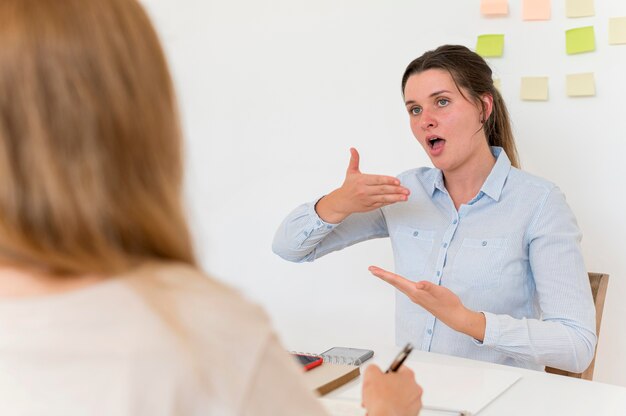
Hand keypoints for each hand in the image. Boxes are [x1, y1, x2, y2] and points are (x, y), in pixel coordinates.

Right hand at [315, 148, 409, 222]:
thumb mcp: (351, 172)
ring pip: (383, 198)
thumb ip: (354, 160)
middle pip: (383, 190)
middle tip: (406, 190)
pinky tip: (397, 200)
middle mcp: (364, 190)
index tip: (398, 181)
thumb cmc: (348, 186)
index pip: (377, 180)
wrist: (341, 202)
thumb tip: (353, 149)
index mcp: (361, 181)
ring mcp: (367, 199)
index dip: (388, 180)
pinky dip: (390, 202)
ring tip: (405, 197)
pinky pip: (381, 204)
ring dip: (396, 198)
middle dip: (396, 190)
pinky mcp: (369, 207)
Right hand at [361, 364, 421, 415]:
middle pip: (399, 383)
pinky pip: (400, 408)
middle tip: (378, 390)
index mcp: (408, 376)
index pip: (399, 367)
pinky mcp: (411, 414)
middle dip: (387, 387)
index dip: (387, 371)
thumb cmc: (382, 400)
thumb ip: (373, 368)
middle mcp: (415, 389)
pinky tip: (382, 409)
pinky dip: (391, 408)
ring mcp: (414, 403)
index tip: (383, 374)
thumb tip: (373, 370)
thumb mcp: (371, 374)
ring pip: (400, 397)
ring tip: (377, 402)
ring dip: (389, 398)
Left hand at [368, 266, 485, 340]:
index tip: (373, 269)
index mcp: (415, 292)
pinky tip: (398, 281)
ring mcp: (416, 297)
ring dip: (389, 278)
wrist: (454, 316)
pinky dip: (398, 282)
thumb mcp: (440, 292)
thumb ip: (429, 287)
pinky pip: (404, 288)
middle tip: (371, 268)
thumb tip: (419, 284)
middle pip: (394, 282)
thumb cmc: (448, 304)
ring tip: (380, 273)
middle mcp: (413, 295)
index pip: (396, 280)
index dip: (384, 274)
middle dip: (382, 275)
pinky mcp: (420, 298)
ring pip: (398, 285)